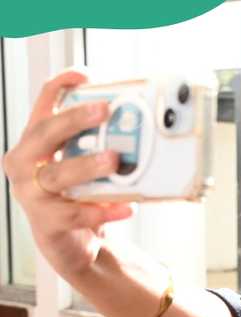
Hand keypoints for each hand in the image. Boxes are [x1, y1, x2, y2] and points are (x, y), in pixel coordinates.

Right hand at [1, 70, 133, 279]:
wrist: (70, 242)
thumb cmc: (77, 195)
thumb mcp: (84, 164)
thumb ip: (99, 145)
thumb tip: (140, 125)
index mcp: (35, 143)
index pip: (43, 105)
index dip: (61, 86)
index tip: (84, 74)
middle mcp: (25, 163)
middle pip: (44, 134)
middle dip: (75, 119)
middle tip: (104, 110)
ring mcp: (32, 194)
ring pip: (57, 174)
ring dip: (87, 165)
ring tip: (114, 160)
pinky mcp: (47, 222)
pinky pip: (76, 214)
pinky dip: (103, 210)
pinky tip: (125, 206)